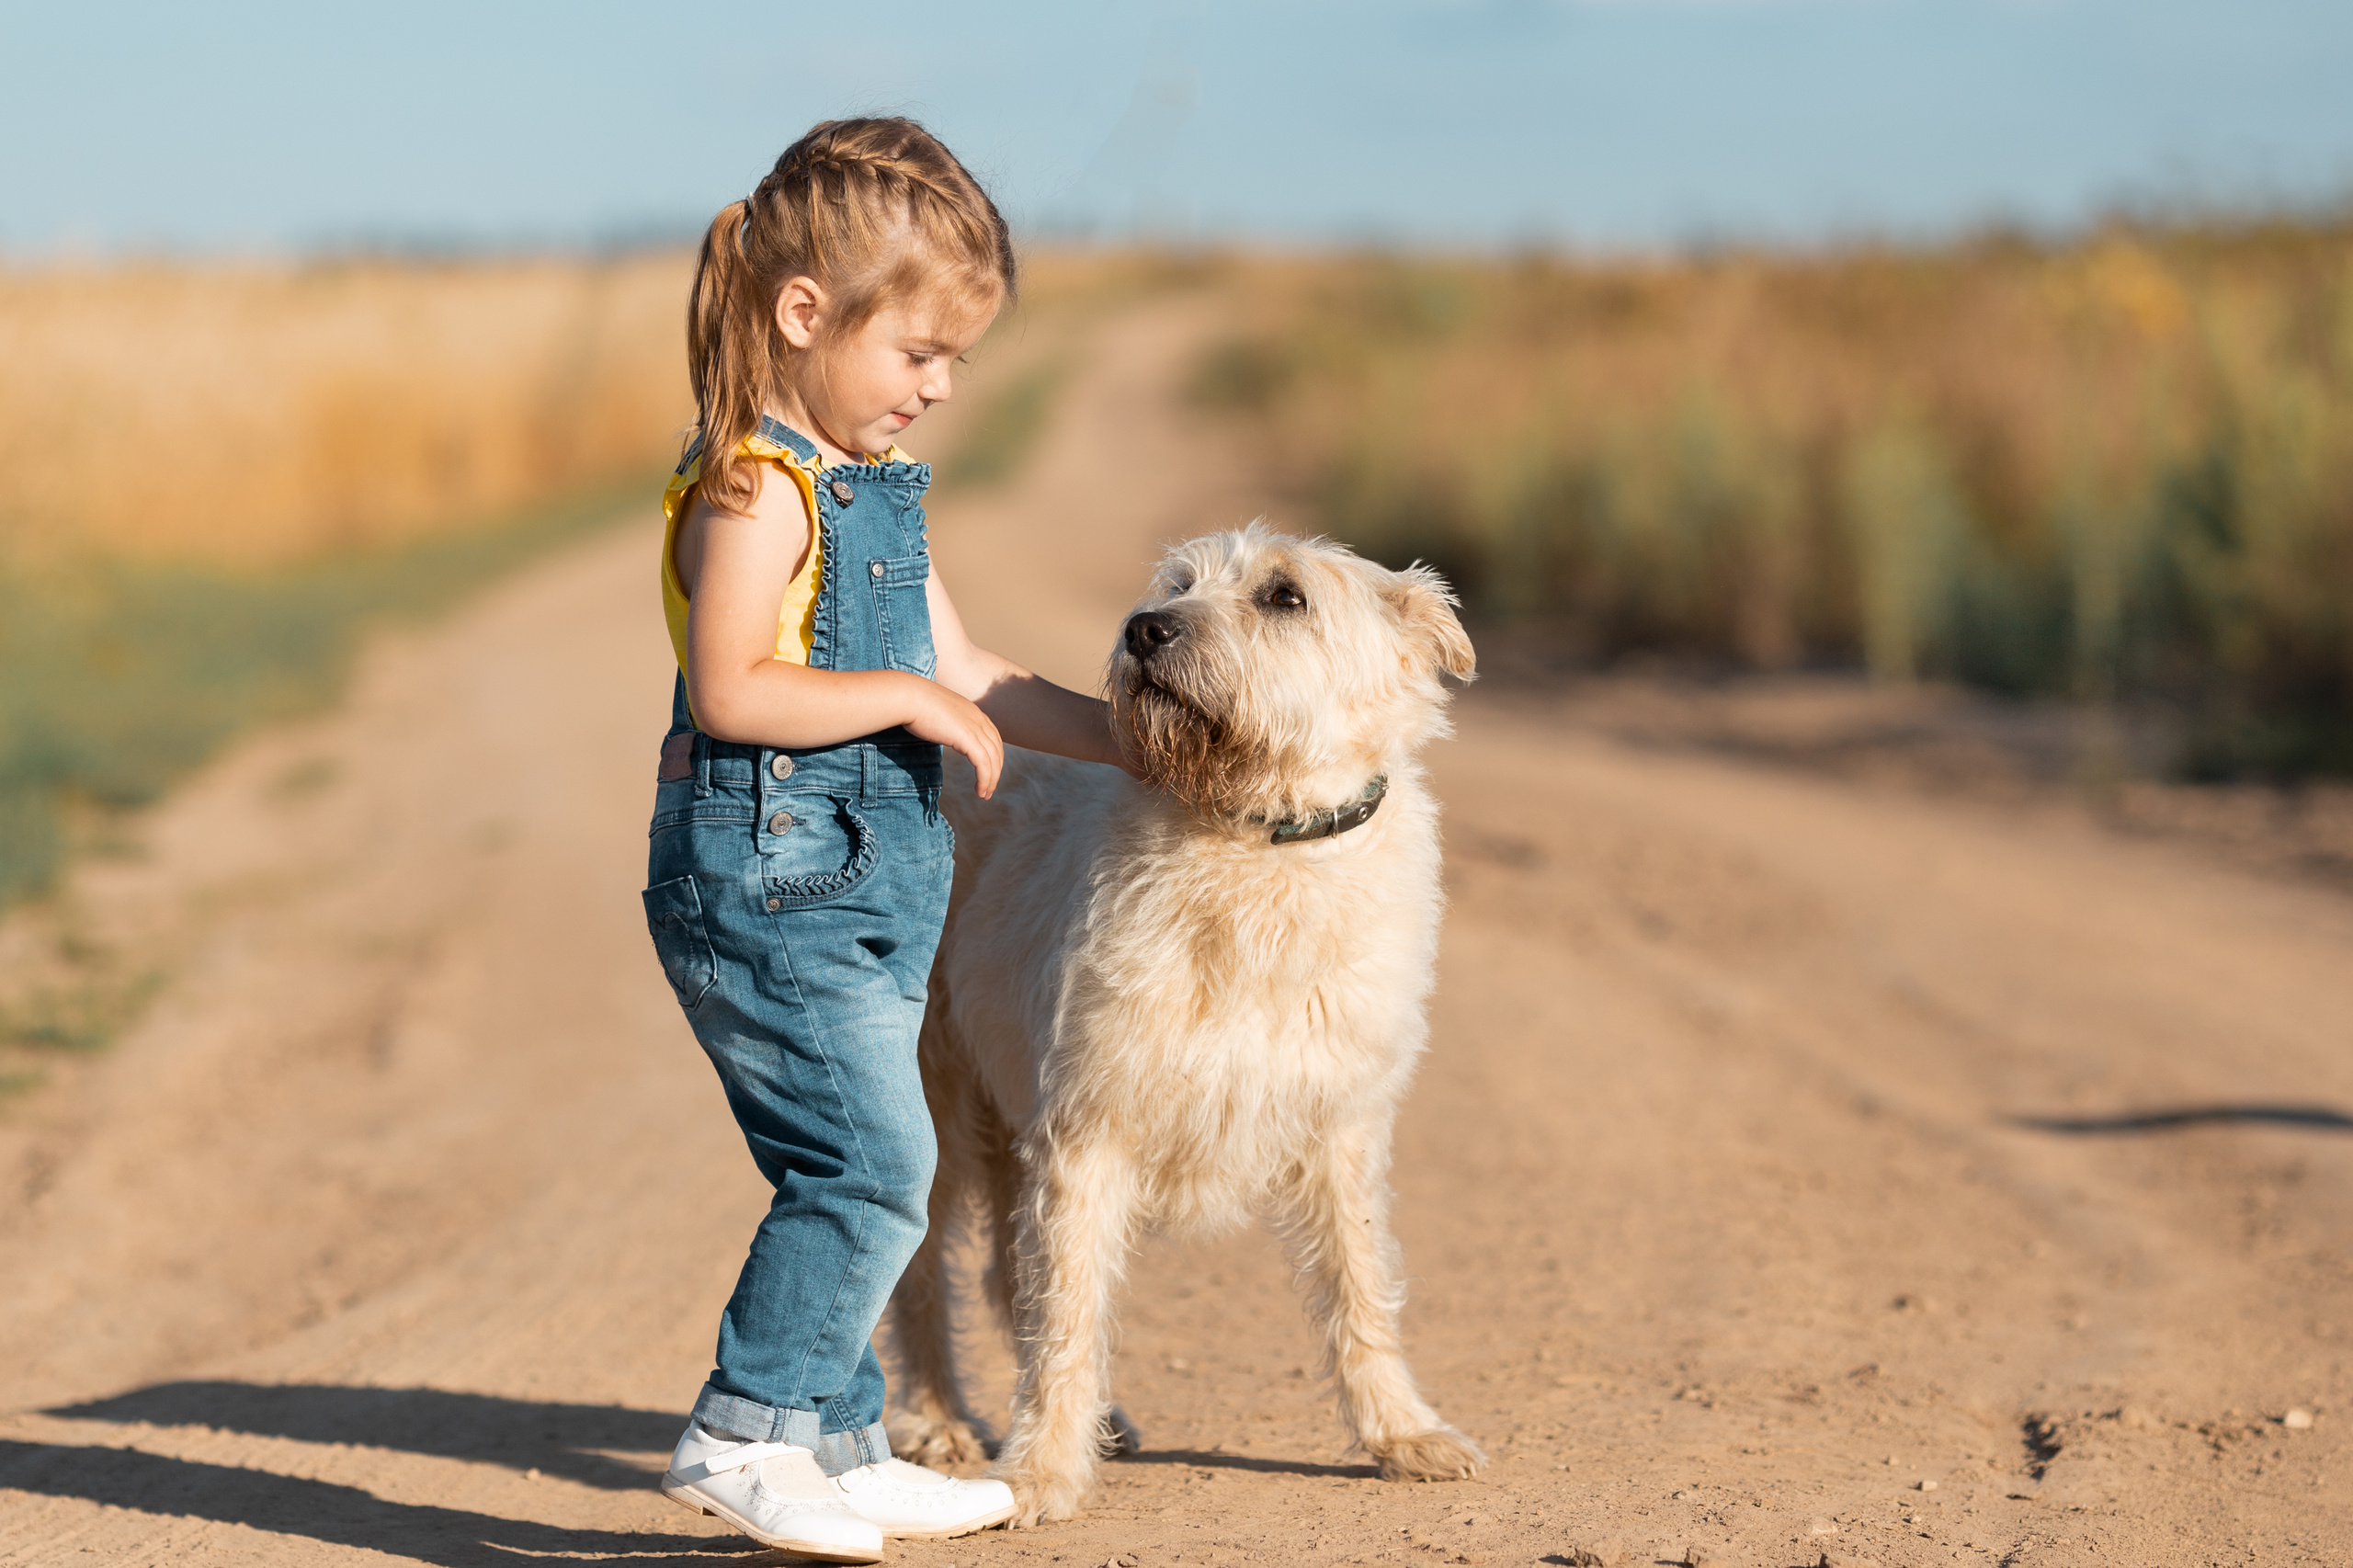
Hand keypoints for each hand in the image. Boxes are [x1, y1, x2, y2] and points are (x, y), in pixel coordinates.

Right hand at [902, 676, 1004, 798]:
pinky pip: (983, 764)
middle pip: (996, 749)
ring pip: (992, 760)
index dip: (993, 755)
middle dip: (995, 770)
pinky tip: (980, 791)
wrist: (908, 696)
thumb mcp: (936, 713)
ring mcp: (975, 727)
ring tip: (984, 794)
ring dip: (991, 780)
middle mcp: (978, 718)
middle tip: (989, 788)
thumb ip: (944, 722)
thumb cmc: (914, 704)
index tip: (988, 770)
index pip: (992, 736)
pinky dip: (985, 779)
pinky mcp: (968, 738)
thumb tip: (938, 730)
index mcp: (972, 711)